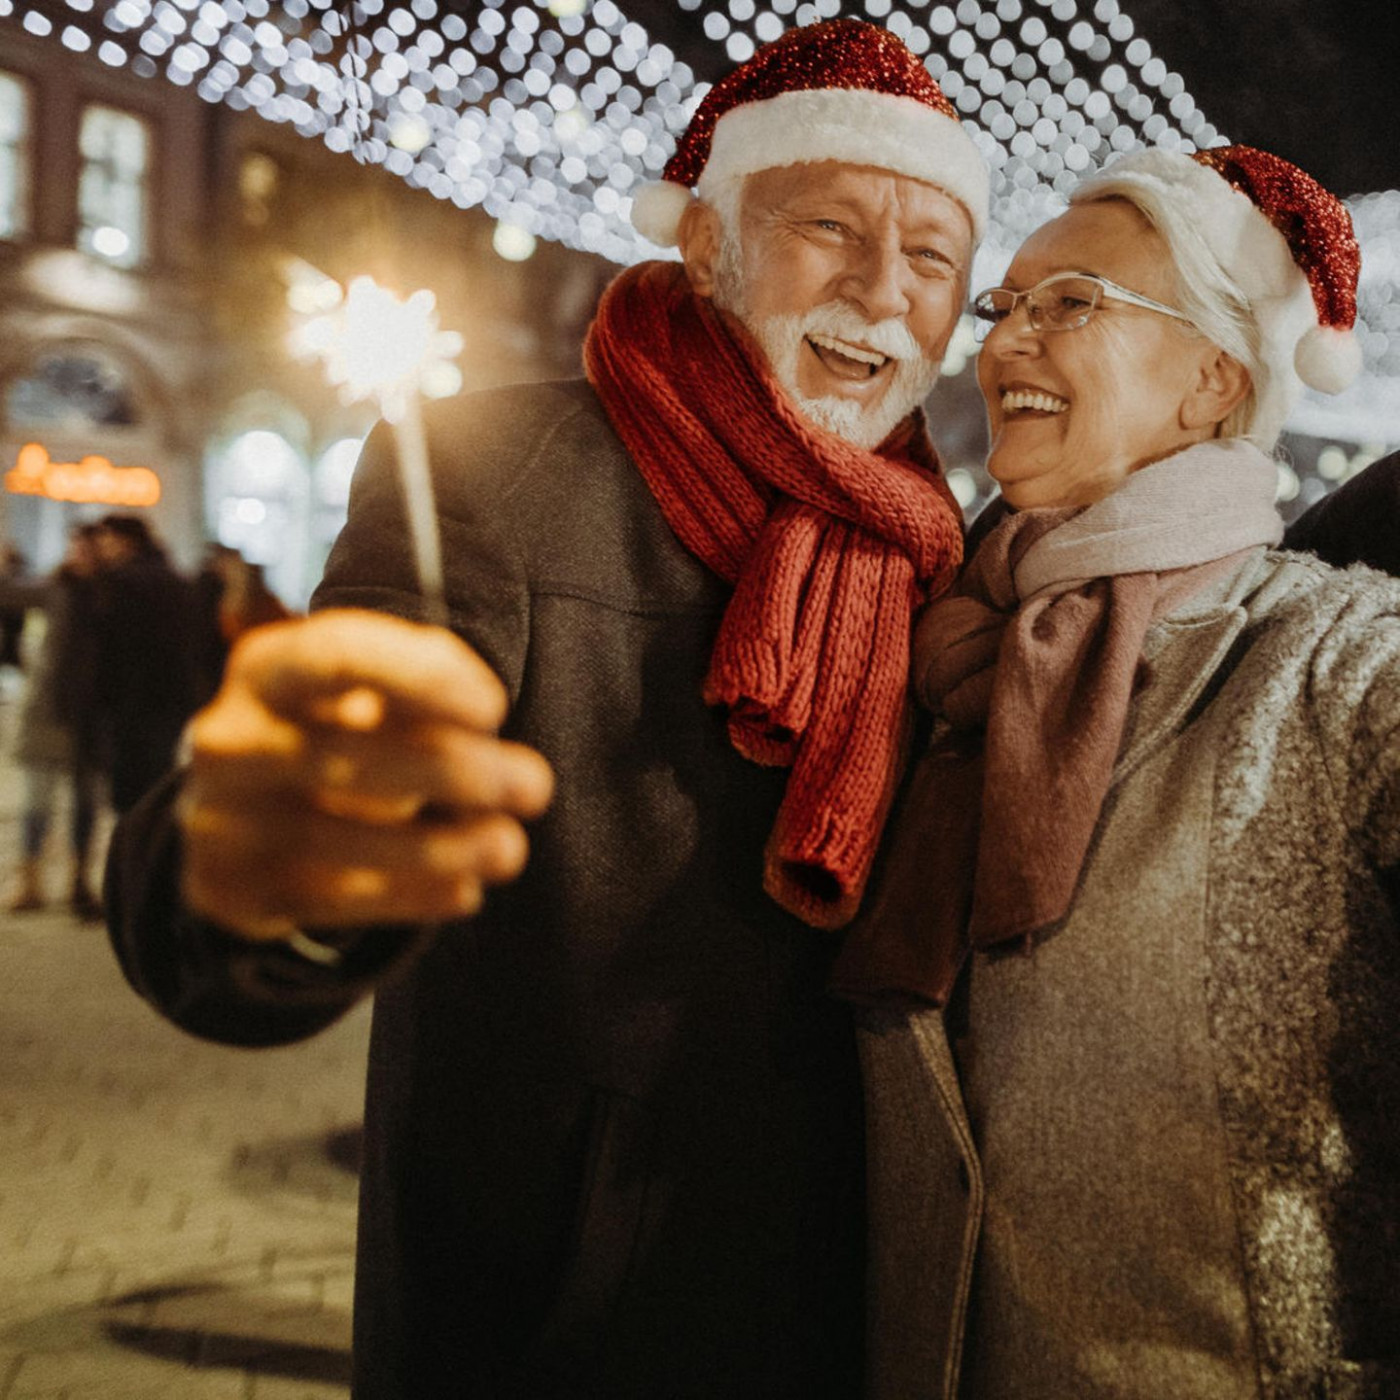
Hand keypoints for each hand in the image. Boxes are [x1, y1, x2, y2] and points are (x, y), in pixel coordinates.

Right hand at [179, 608, 553, 938]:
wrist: (236, 813)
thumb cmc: (331, 727)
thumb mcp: (359, 686)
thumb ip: (417, 680)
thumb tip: (482, 717)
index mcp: (265, 668)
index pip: (338, 657)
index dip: (421, 680)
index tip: (494, 709)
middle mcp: (233, 741)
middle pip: (350, 756)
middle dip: (458, 772)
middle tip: (535, 787)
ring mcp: (227, 821)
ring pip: (347, 840)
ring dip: (446, 847)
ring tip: (509, 847)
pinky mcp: (239, 891)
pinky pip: (339, 899)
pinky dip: (412, 896)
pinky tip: (465, 890)